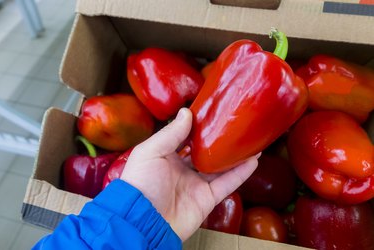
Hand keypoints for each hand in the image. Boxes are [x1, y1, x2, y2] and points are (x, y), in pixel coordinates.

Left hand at [121, 108, 259, 240]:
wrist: (144, 221)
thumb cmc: (141, 183)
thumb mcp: (150, 152)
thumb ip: (170, 133)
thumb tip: (187, 112)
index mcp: (167, 157)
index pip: (186, 138)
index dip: (198, 127)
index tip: (212, 113)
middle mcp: (183, 169)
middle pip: (206, 152)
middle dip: (219, 141)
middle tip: (234, 125)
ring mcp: (197, 184)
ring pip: (220, 167)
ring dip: (235, 155)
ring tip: (250, 141)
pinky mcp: (208, 199)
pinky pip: (228, 183)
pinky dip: (241, 173)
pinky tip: (253, 160)